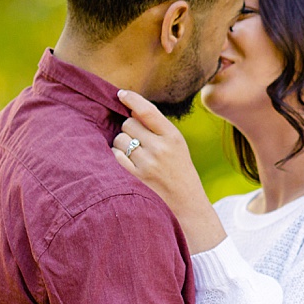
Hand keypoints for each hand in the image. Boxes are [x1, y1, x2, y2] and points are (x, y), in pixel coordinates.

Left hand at [112, 91, 225, 252]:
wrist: (189, 210)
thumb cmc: (181, 176)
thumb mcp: (178, 148)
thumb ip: (158, 129)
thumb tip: (131, 110)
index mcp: (173, 137)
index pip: (147, 110)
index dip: (131, 99)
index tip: (120, 94)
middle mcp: (160, 148)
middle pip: (128, 124)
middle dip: (129, 130)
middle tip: (138, 144)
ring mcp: (147, 164)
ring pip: (119, 139)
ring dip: (121, 145)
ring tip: (134, 158)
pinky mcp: (135, 178)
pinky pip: (114, 157)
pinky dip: (116, 159)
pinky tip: (126, 167)